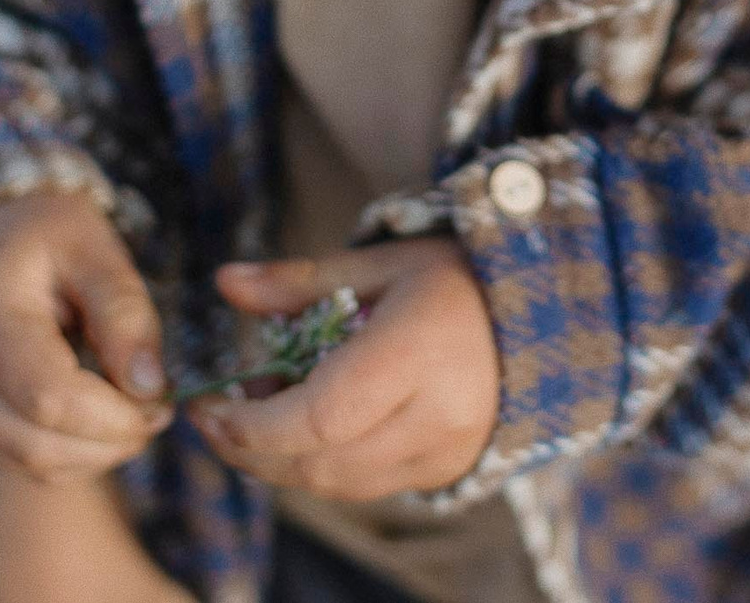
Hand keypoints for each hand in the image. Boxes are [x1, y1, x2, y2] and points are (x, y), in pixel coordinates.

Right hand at [0, 188, 173, 480]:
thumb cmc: (43, 236)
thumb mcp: (94, 250)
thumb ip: (124, 314)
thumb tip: (150, 389)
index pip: (48, 398)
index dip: (114, 416)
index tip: (162, 401)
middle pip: (36, 444)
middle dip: (110, 442)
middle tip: (157, 412)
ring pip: (27, 462)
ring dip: (92, 453)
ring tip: (131, 413)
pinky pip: (15, 458)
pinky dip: (66, 452)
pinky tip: (95, 418)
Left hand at [190, 237, 499, 501]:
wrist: (539, 316)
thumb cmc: (452, 280)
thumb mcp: (379, 263)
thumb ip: (300, 280)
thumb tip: (225, 282)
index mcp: (419, 351)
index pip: (321, 416)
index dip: (254, 425)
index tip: (209, 406)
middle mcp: (438, 414)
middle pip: (322, 462)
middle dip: (252, 449)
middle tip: (213, 417)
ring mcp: (446, 452)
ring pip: (339, 485)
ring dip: (281, 462)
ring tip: (255, 414)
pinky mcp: (446, 471)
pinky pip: (366, 486)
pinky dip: (321, 466)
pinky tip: (301, 429)